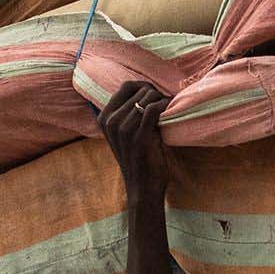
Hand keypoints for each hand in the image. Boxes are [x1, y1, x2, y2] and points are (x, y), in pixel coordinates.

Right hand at [99, 80, 169, 196]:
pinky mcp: (138, 136)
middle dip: (155, 93)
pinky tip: (170, 111)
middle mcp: (110, 122)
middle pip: (138, 90)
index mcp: (104, 118)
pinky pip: (153, 109)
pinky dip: (164, 106)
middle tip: (165, 104)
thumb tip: (146, 88)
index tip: (156, 95)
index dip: (144, 86)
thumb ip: (127, 113)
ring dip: (162, 100)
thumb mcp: (125, 134)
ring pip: (147, 97)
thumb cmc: (139, 159)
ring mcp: (123, 129)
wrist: (143, 187)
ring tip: (168, 108)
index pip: (126, 86)